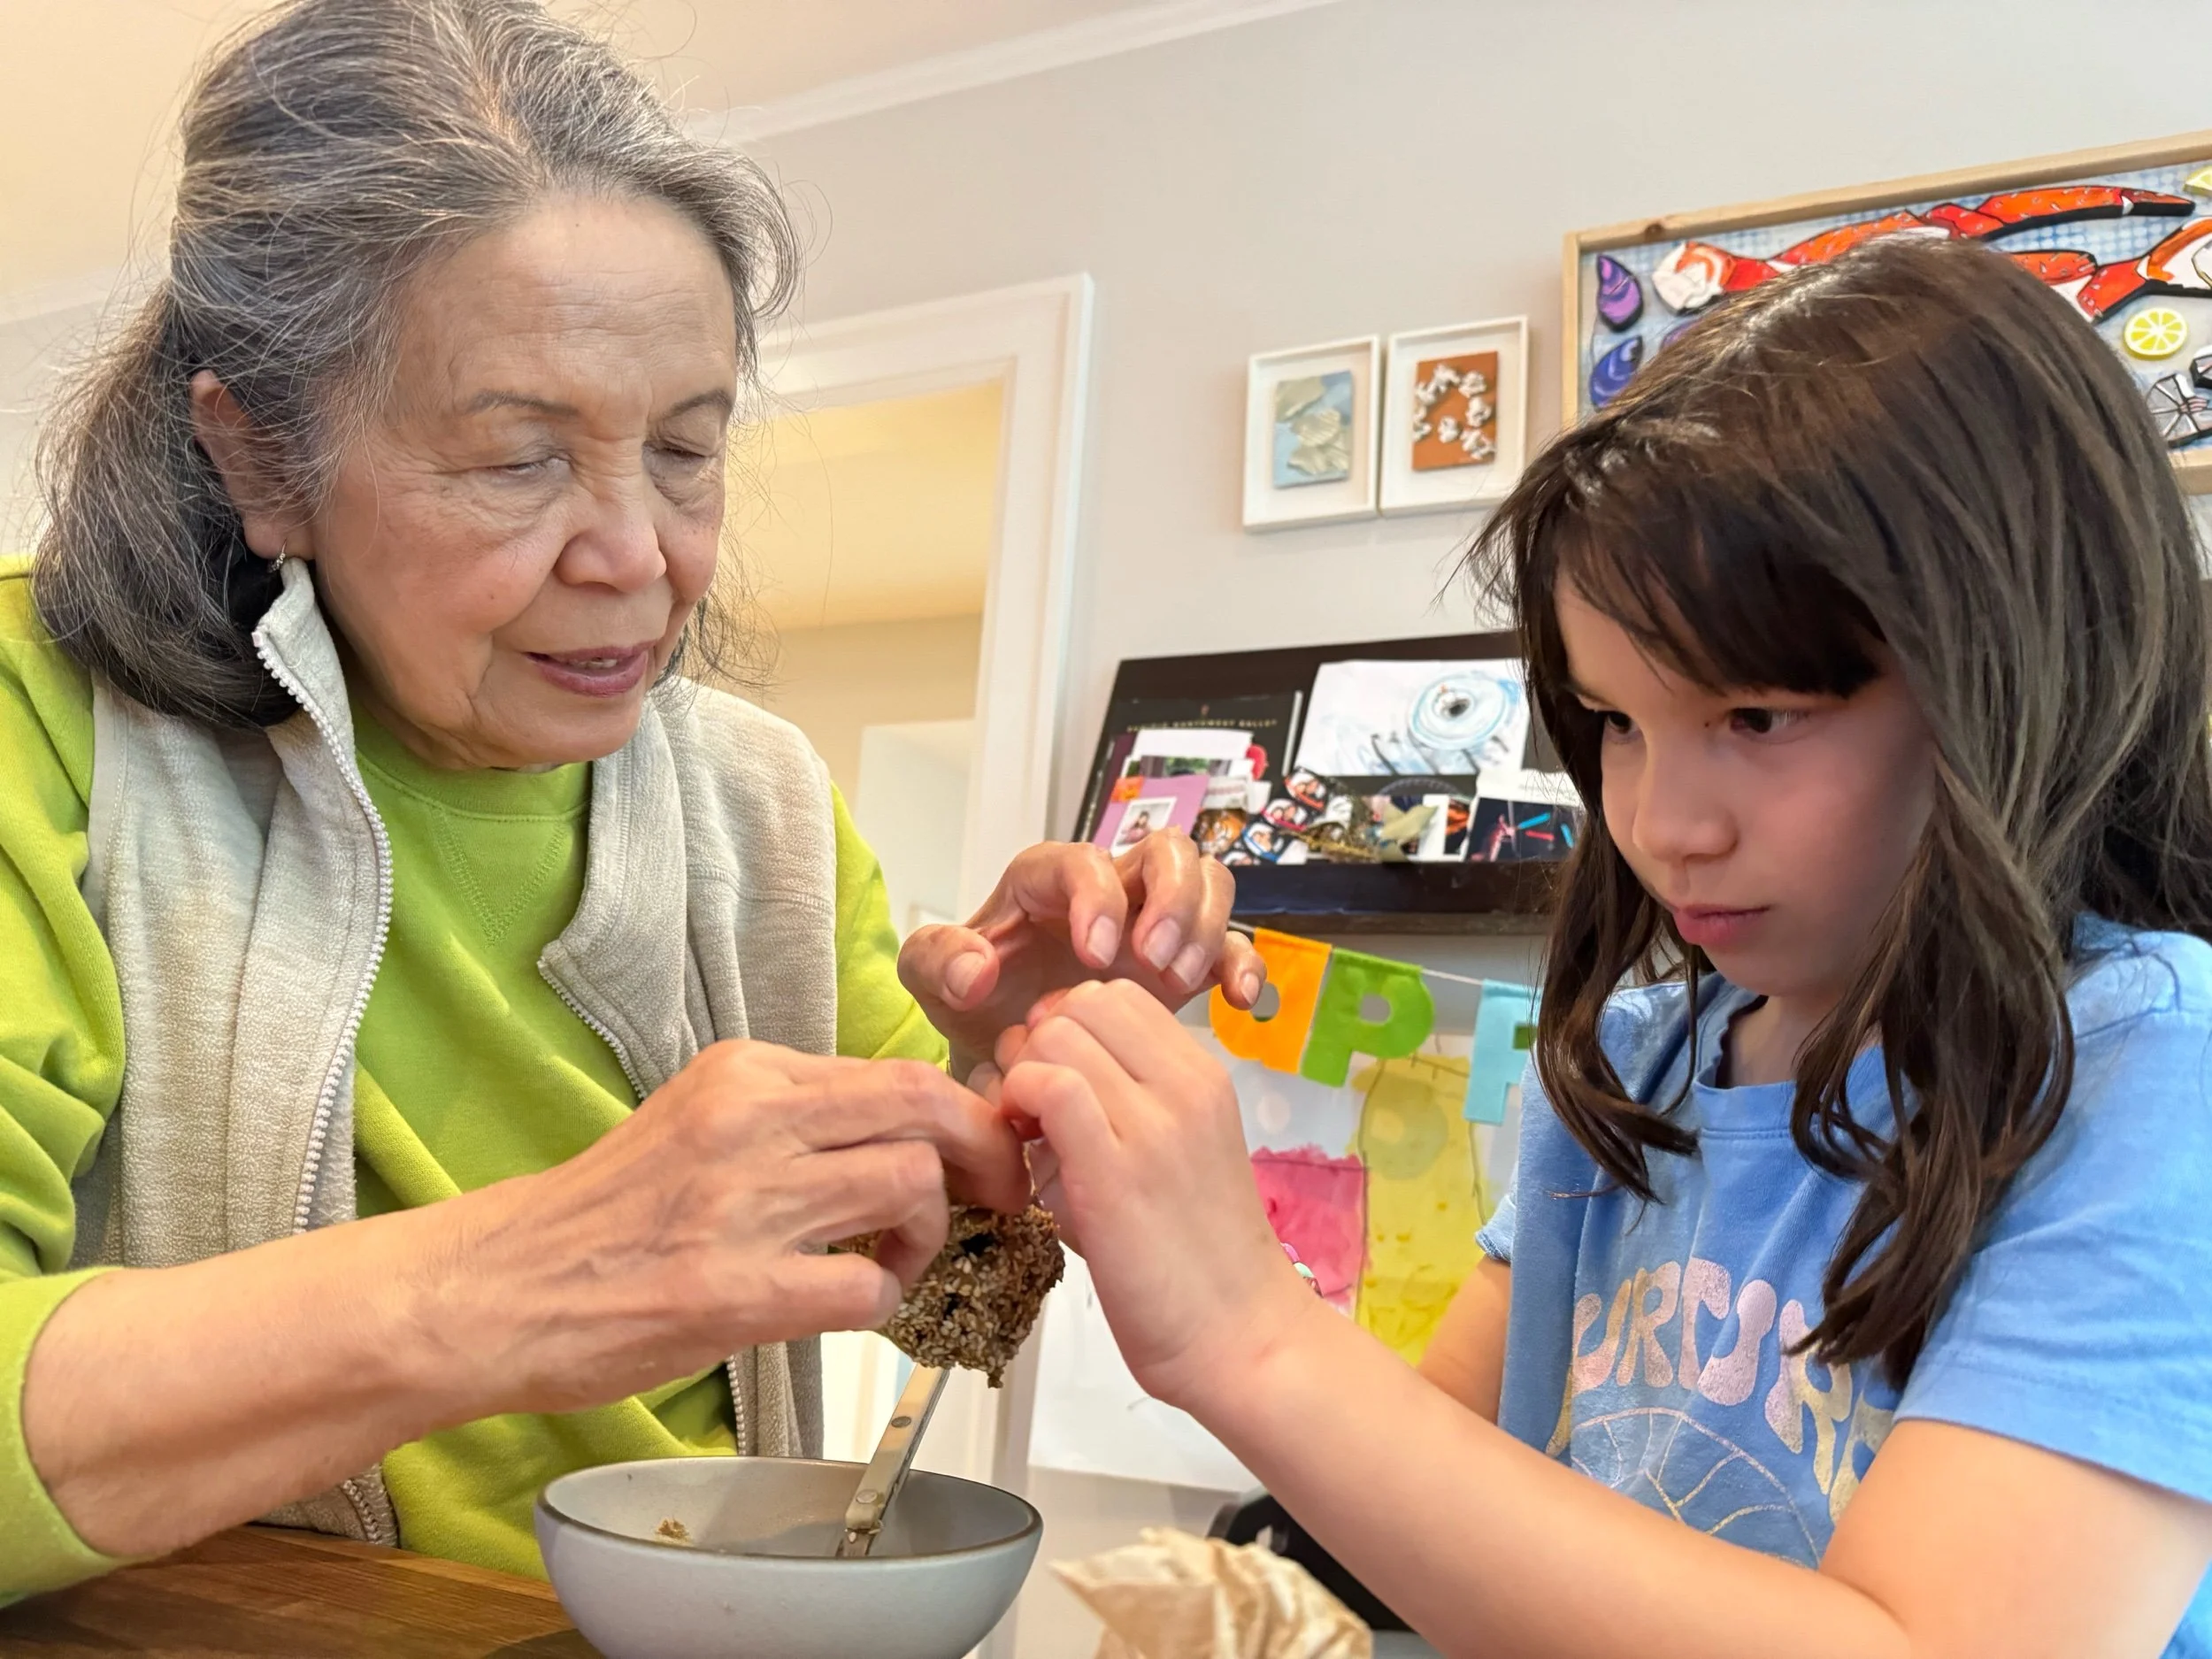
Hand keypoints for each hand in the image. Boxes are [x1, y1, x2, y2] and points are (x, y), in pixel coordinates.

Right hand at [431, 1041, 1029, 1416]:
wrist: (497, 1286)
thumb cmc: (603, 1217)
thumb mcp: (697, 1121)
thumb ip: (793, 1117)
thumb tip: (900, 1131)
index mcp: (743, 1074)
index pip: (896, 1072)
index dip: (965, 1116)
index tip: (984, 1150)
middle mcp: (747, 1123)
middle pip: (923, 1108)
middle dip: (985, 1154)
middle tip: (997, 1195)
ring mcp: (740, 1205)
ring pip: (908, 1185)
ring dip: (926, 1234)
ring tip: (890, 1261)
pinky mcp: (730, 1291)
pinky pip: (865, 1287)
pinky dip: (881, 1301)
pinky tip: (848, 1306)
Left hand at [897, 833, 1265, 1073]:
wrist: (1005, 1050)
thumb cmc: (970, 1001)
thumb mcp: (929, 980)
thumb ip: (937, 962)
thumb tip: (980, 969)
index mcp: (1047, 878)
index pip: (1086, 860)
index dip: (1098, 899)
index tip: (1094, 957)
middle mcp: (1110, 888)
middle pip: (1168, 850)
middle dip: (1171, 898)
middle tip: (1153, 961)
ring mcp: (1152, 922)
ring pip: (1209, 882)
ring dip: (1205, 926)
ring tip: (1177, 982)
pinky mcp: (1182, 962)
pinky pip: (1232, 945)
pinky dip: (1245, 964)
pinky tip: (1239, 1001)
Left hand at [990, 981, 1321, 1412]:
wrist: (1243, 1339)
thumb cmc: (1200, 1263)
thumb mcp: (1175, 1157)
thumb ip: (1124, 1108)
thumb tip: (1046, 1081)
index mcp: (1203, 1076)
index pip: (1115, 996)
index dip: (1067, 1029)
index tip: (1056, 1087)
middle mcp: (1185, 1084)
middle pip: (1081, 1001)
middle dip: (1037, 1044)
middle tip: (1031, 1110)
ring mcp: (1155, 1122)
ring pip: (1057, 1035)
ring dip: (1022, 1077)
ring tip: (1028, 1137)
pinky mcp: (1117, 1169)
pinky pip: (1049, 1086)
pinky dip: (1018, 1106)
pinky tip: (1025, 1157)